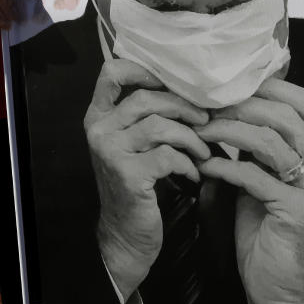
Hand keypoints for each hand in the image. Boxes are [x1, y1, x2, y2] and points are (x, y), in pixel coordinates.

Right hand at [84, 59, 210, 302]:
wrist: (125, 234)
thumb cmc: (136, 183)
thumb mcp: (132, 143)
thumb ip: (145, 114)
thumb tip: (188, 87)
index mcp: (98, 116)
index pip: (112, 72)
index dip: (144, 69)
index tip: (172, 82)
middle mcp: (99, 130)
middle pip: (146, 97)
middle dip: (183, 106)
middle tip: (205, 119)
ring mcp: (111, 152)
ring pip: (160, 125)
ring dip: (191, 137)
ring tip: (203, 150)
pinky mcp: (129, 175)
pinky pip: (168, 155)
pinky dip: (188, 163)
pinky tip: (194, 173)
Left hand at [195, 78, 303, 303]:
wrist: (280, 291)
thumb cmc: (269, 237)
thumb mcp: (269, 183)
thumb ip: (263, 150)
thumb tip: (235, 108)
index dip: (274, 88)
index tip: (237, 84)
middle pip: (291, 118)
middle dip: (245, 107)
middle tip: (210, 106)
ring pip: (272, 143)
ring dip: (229, 132)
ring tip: (202, 132)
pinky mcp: (303, 214)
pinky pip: (256, 178)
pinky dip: (226, 167)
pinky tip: (205, 166)